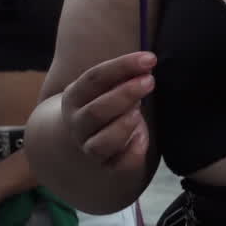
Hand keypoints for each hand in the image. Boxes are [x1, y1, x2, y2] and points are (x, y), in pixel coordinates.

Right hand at [60, 52, 156, 170]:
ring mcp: (89, 147)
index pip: (94, 78)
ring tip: (139, 114)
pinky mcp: (107, 166)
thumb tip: (147, 62)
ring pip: (101, 143)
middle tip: (150, 81)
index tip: (150, 59)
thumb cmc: (104, 101)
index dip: (122, 66)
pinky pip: (119, 165)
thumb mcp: (105, 86)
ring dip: (123, 127)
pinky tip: (143, 139)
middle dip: (125, 94)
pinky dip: (132, 153)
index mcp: (75, 97)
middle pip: (96, 111)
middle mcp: (78, 124)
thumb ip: (123, 75)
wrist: (83, 138)